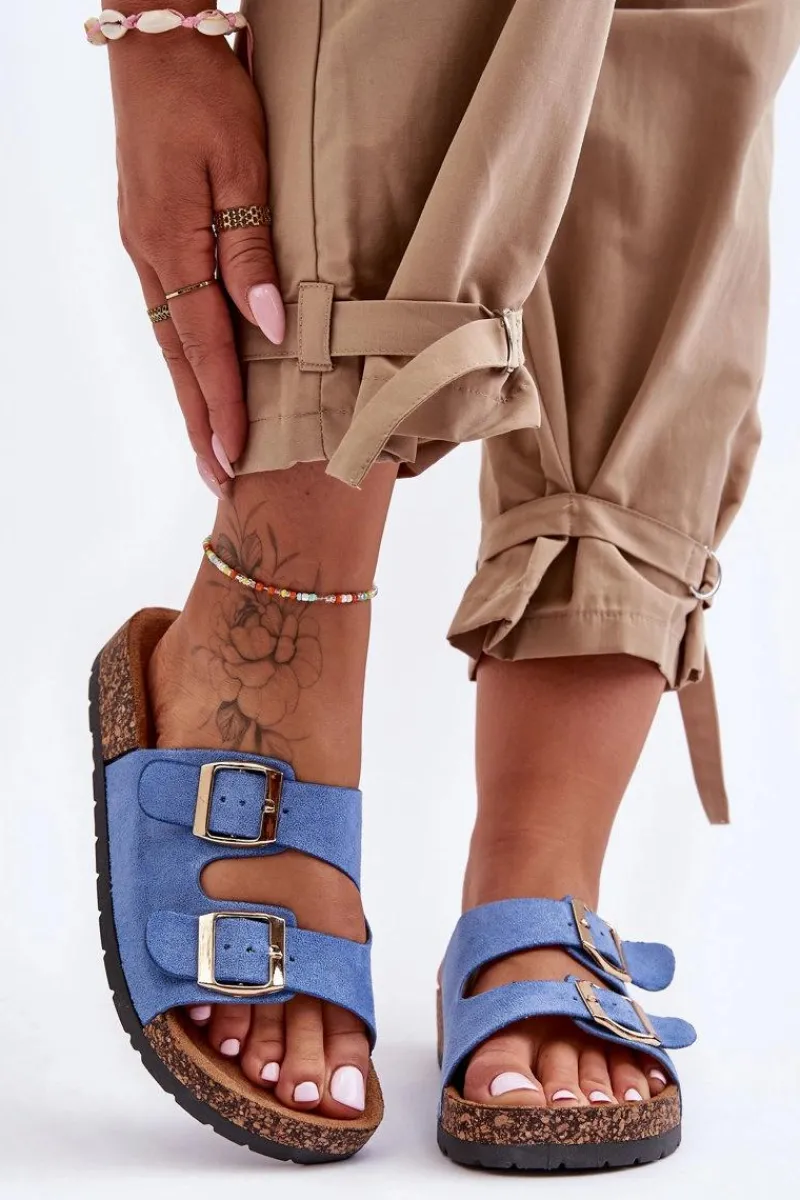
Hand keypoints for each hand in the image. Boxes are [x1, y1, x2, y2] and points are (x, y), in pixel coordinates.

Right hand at [109, 10, 284, 493]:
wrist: (156, 40)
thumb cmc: (205, 91)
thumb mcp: (239, 163)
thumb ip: (251, 250)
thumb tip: (267, 326)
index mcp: (172, 246)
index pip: (204, 347)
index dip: (224, 406)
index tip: (235, 459)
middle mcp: (152, 257)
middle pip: (179, 360)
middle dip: (201, 423)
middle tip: (215, 480)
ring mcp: (146, 248)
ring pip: (172, 342)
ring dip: (193, 397)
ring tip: (209, 446)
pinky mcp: (151, 235)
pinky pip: (170, 313)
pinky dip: (186, 357)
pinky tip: (199, 377)